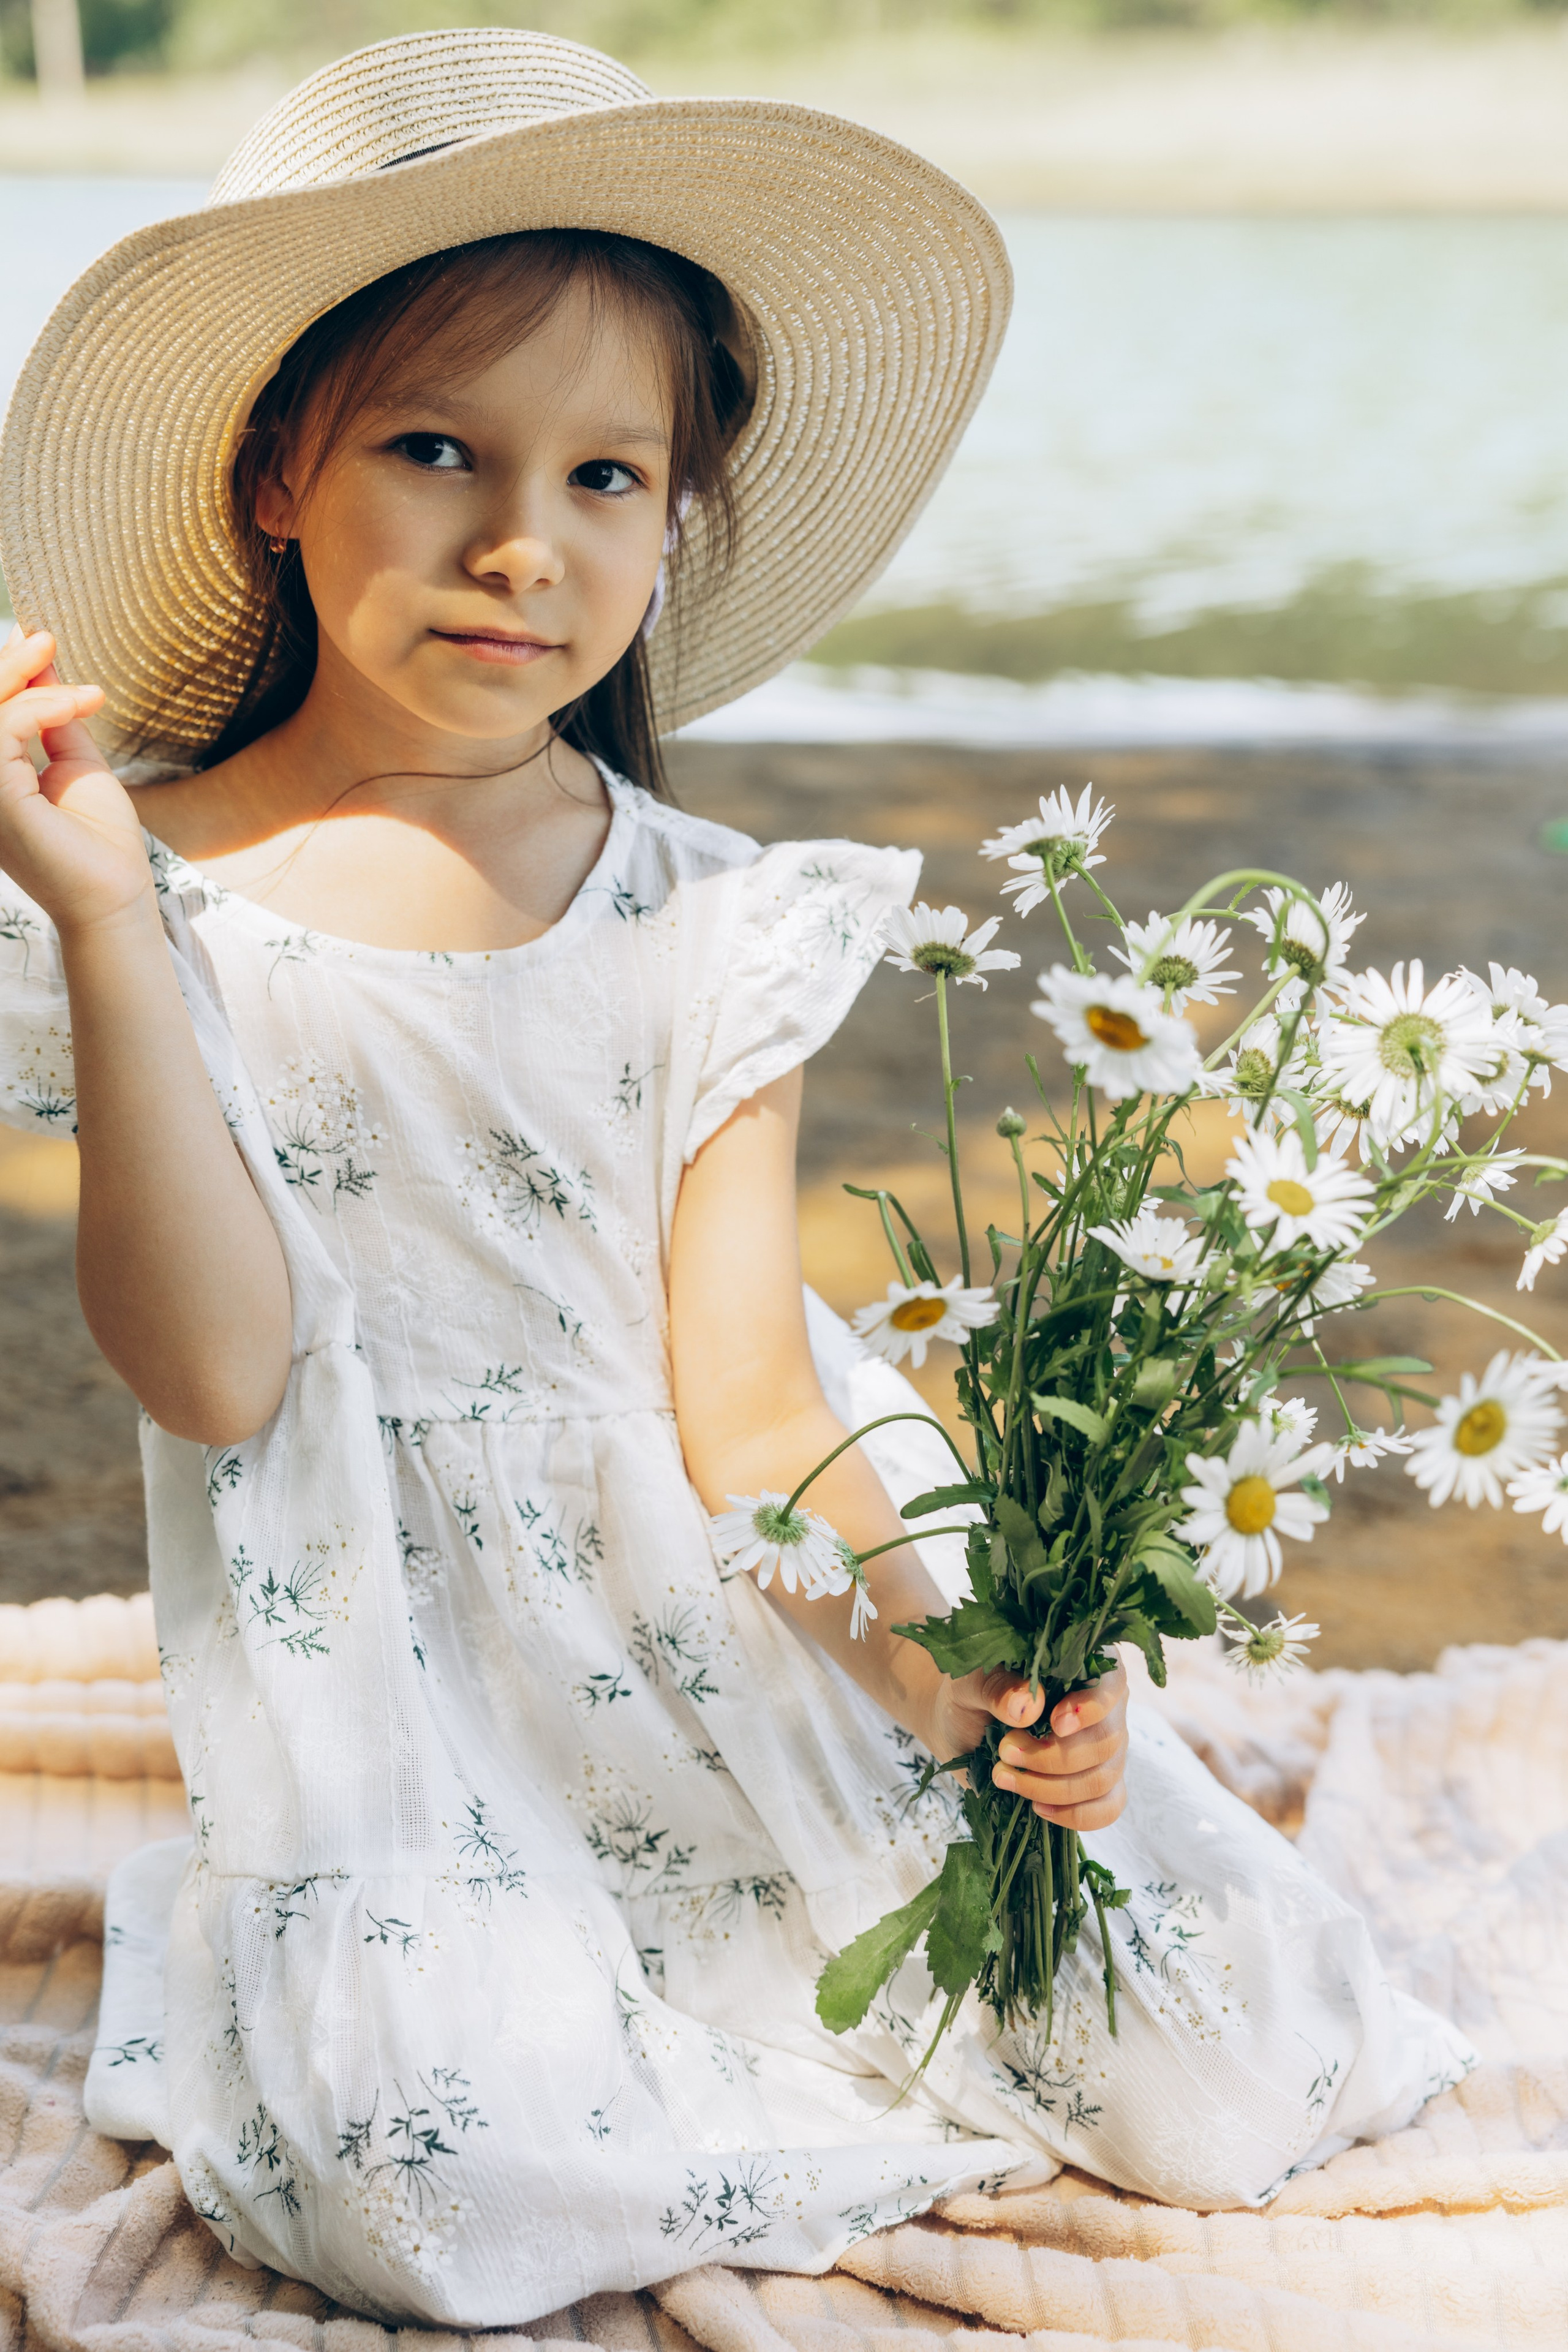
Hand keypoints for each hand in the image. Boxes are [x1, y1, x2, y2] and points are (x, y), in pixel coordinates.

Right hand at [0, 628, 153, 934]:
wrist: (118, 894)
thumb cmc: (99, 841)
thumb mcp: (76, 762)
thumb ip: (54, 718)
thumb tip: (43, 666)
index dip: (4, 673)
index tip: (40, 644)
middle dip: (6, 666)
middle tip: (46, 639)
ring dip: (25, 682)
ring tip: (79, 684)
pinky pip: (2, 732)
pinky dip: (39, 709)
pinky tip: (78, 706)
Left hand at [922, 1656, 1128, 1832]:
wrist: (959, 1727)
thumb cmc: (970, 1694)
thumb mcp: (971, 1683)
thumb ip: (997, 1688)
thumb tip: (1028, 1707)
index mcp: (1084, 1667)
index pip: (1111, 1685)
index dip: (1090, 1709)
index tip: (1055, 1725)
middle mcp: (1105, 1708)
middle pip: (1106, 1741)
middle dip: (1053, 1757)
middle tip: (1005, 1751)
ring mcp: (1105, 1749)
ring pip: (1103, 1778)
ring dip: (1053, 1788)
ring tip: (1005, 1777)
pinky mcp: (1095, 1785)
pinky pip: (1109, 1807)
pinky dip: (1077, 1815)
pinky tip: (1039, 1808)